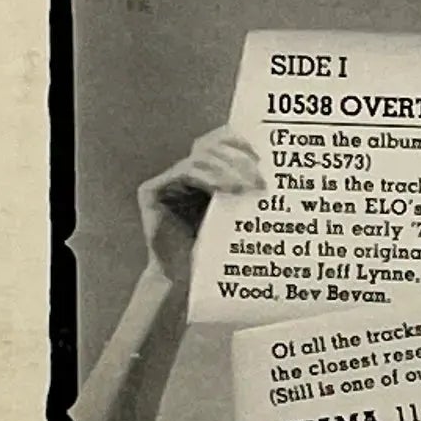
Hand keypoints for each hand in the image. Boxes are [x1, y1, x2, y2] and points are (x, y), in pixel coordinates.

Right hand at [138, 128, 259, 284]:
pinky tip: (227, 189)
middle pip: (208, 149)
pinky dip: (209, 178)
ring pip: (198, 160)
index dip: (237, 144)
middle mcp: (180, 175)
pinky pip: (184, 173)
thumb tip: (269, 170)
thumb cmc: (212, 250)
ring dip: (227, 170)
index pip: (215, 146)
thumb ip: (241, 190)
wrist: (183, 276)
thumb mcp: (232, 214)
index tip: (261, 155)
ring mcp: (164, 181)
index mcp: (199, 177)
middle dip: (236, 160)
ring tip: (248, 185)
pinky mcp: (151, 190)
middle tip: (258, 175)